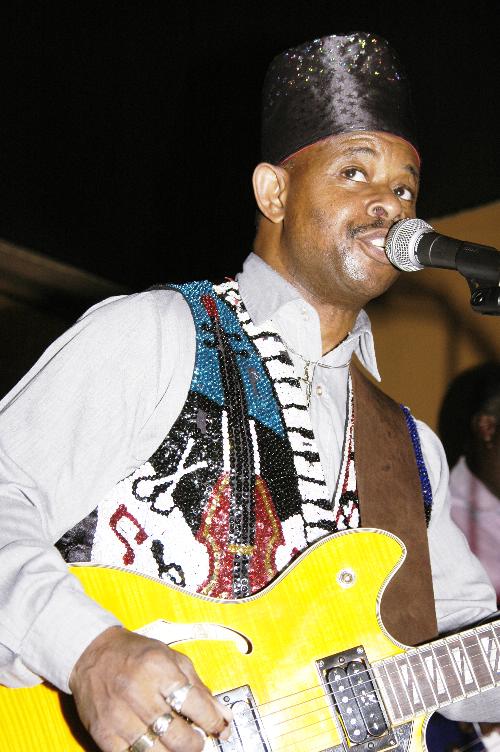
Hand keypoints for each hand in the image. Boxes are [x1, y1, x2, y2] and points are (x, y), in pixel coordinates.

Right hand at [69, 625, 231, 751]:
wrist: (92, 652)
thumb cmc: (136, 654)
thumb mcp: (172, 658)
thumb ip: (198, 687)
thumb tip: (222, 716)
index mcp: (159, 668)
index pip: (194, 703)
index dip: (212, 721)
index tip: (219, 728)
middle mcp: (138, 690)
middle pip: (176, 734)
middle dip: (195, 745)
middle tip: (198, 742)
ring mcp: (118, 714)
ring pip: (155, 751)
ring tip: (178, 746)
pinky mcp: (103, 731)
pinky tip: (155, 748)